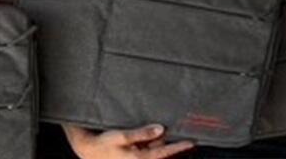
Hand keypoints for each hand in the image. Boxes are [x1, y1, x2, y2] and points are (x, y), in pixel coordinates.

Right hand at [64, 125, 193, 158]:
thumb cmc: (104, 144)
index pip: (164, 153)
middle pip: (166, 156)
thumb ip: (141, 133)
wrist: (90, 151)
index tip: (192, 143)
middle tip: (195, 143)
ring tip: (188, 145)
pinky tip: (166, 140)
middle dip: (180, 151)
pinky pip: (154, 152)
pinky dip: (162, 147)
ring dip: (172, 150)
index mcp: (140, 158)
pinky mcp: (138, 156)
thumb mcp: (121, 136)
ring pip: (160, 154)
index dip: (179, 148)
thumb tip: (160, 129)